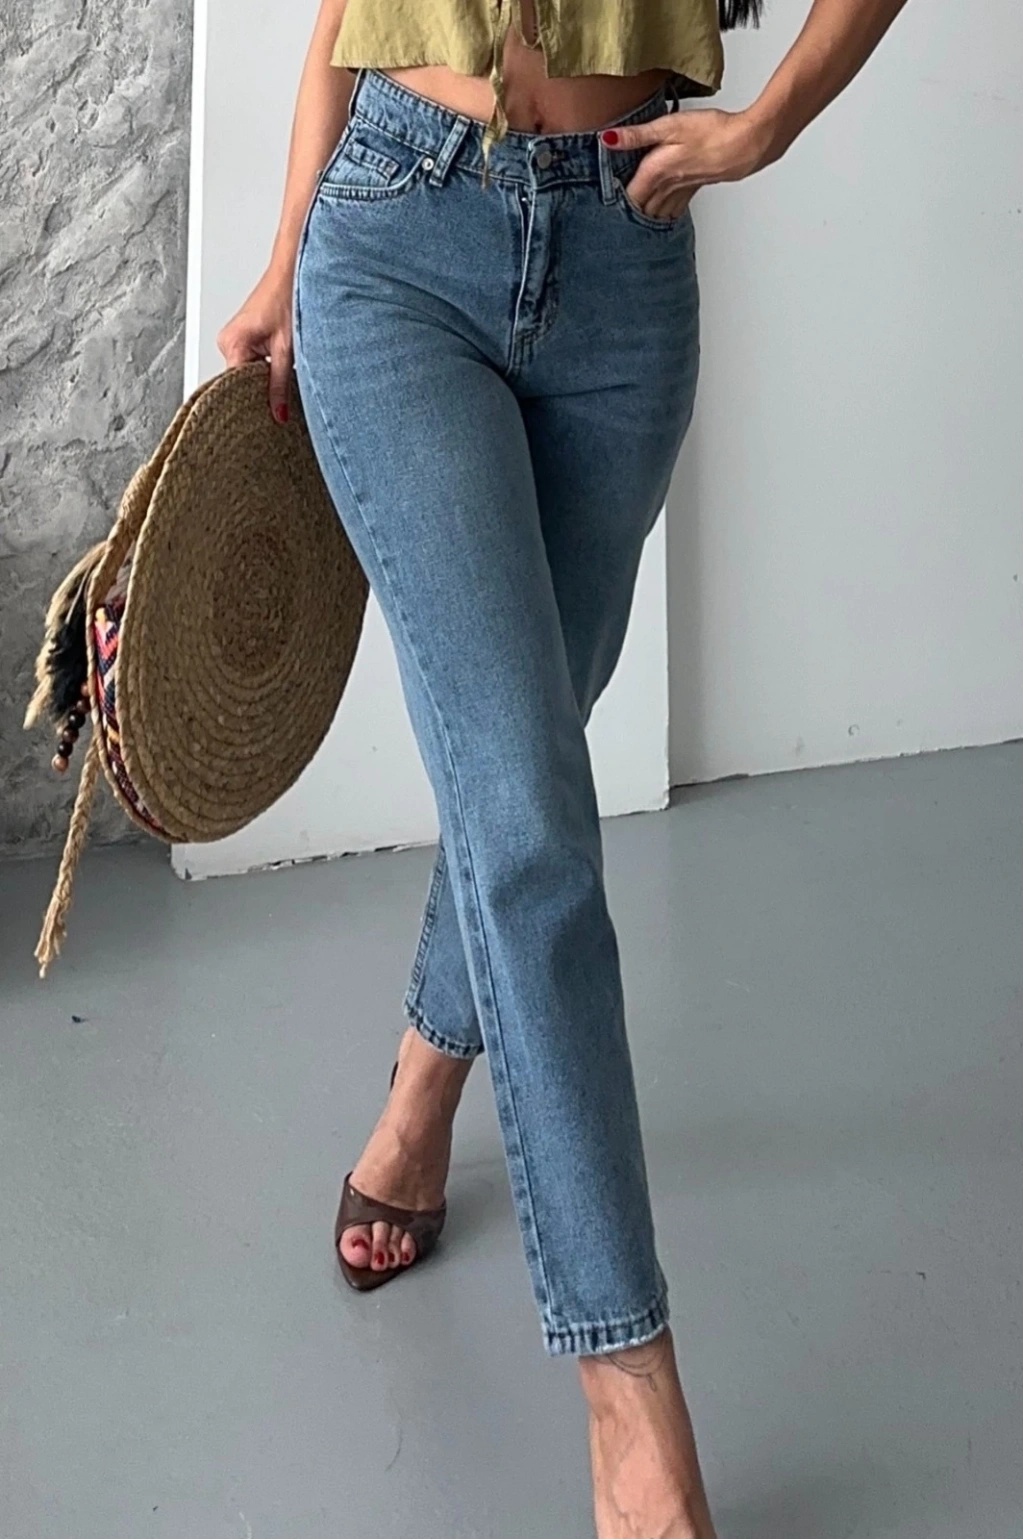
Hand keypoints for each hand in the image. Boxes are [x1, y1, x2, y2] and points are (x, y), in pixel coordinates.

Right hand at [216, 262, 295, 424]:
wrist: (292, 271)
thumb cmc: (288, 296)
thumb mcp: (287, 348)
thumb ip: (281, 384)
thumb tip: (278, 414)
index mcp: (232, 344)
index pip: (235, 388)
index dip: (254, 403)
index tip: (269, 418)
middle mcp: (227, 342)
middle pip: (241, 383)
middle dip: (261, 392)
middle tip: (282, 405)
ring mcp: (233, 340)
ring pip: (247, 373)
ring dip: (266, 378)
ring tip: (284, 377)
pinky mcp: (244, 338)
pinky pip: (251, 363)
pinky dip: (266, 368)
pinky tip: (281, 368)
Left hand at [601, 107, 771, 221]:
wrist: (746, 144)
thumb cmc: (711, 132)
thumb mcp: (669, 126)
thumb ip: (637, 135)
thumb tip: (607, 138)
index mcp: (656, 172)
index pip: (626, 195)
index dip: (612, 202)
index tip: (598, 206)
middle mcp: (666, 187)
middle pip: (639, 210)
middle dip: (625, 216)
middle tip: (609, 221)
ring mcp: (681, 190)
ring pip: (655, 213)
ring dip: (643, 219)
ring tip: (628, 225)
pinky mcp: (694, 188)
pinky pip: (672, 209)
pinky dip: (662, 215)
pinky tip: (659, 217)